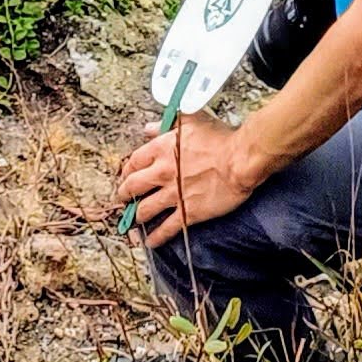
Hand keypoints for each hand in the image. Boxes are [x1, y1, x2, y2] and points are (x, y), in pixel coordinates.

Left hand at [115, 109, 249, 246]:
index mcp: (162, 149)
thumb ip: (168, 123)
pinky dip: (156, 237)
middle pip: (133, 187)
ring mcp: (174, 195)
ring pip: (145, 210)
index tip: (125, 175)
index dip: (126, 170)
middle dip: (124, 195)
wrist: (239, 160)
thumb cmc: (220, 138)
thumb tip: (151, 128)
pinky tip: (151, 242)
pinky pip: (167, 228)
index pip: (134, 161)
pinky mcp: (188, 212)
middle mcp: (162, 173)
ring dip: (136, 217)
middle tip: (122, 200)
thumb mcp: (191, 120)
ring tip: (134, 221)